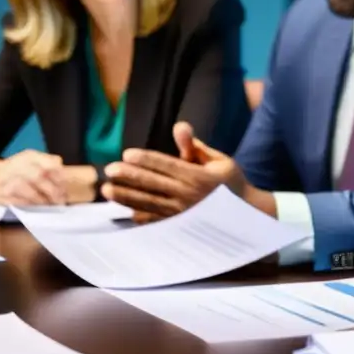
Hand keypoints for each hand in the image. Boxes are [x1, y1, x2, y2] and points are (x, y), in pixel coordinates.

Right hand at [0, 150, 65, 204]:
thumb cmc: (14, 170)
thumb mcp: (31, 161)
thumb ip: (48, 164)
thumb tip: (64, 175)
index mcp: (29, 156)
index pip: (50, 163)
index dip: (60, 176)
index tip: (65, 186)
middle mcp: (18, 165)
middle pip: (40, 177)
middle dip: (53, 190)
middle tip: (60, 199)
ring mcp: (8, 179)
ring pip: (29, 190)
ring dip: (43, 199)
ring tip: (50, 204)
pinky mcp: (1, 194)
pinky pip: (19, 201)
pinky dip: (31, 205)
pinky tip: (37, 207)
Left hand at [101, 122, 247, 221]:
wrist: (246, 214)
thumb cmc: (229, 183)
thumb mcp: (218, 160)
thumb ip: (194, 146)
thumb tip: (179, 126)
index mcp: (199, 177)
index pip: (166, 165)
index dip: (146, 159)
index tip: (127, 154)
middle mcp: (188, 196)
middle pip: (152, 184)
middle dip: (129, 176)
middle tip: (110, 169)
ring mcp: (182, 214)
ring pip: (148, 204)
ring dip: (126, 197)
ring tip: (107, 190)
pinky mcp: (179, 227)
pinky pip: (154, 222)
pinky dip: (138, 216)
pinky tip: (124, 210)